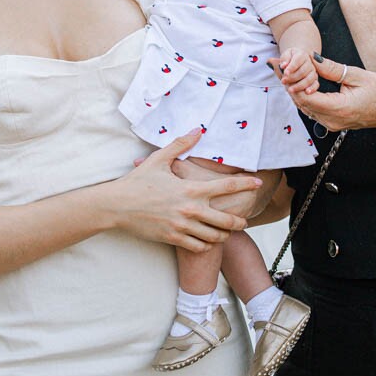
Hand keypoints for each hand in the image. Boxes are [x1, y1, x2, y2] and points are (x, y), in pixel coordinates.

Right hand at [117, 131, 261, 252]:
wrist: (117, 205)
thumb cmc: (138, 181)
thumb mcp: (159, 159)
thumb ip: (181, 145)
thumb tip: (197, 129)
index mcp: (191, 188)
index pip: (226, 186)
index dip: (245, 184)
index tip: (258, 183)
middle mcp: (190, 209)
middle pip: (227, 220)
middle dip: (239, 220)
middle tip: (243, 220)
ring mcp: (182, 226)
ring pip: (214, 236)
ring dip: (223, 234)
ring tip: (225, 231)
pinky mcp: (173, 239)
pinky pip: (198, 246)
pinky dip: (206, 244)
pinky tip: (206, 240)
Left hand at [271, 48, 319, 94]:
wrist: (297, 60)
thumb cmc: (290, 58)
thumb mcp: (285, 55)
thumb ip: (284, 59)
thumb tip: (283, 66)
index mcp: (302, 55)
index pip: (297, 60)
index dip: (292, 67)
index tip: (285, 73)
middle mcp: (309, 63)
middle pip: (303, 71)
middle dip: (292, 78)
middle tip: (283, 81)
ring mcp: (313, 71)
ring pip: (309, 79)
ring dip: (299, 85)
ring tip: (290, 90)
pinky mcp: (315, 79)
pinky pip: (316, 84)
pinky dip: (312, 88)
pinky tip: (306, 92)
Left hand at [285, 54, 375, 132]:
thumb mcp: (356, 75)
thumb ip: (331, 69)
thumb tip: (311, 58)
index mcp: (338, 108)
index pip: (305, 96)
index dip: (290, 80)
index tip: (280, 65)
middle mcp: (331, 120)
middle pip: (301, 102)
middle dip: (288, 83)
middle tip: (276, 65)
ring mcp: (331, 124)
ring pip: (305, 107)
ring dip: (294, 90)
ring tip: (282, 70)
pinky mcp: (332, 123)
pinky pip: (312, 110)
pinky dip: (304, 96)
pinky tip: (298, 82)